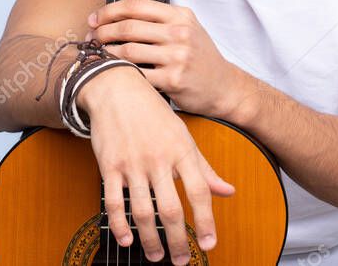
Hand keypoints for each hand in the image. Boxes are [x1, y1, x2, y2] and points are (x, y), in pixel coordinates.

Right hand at [77, 66, 235, 263]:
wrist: (118, 89)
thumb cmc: (154, 113)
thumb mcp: (184, 136)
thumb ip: (205, 168)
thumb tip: (228, 191)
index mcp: (182, 151)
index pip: (199, 192)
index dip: (207, 221)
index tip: (209, 244)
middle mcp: (159, 159)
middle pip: (171, 209)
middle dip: (179, 241)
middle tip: (181, 261)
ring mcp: (133, 163)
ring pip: (143, 211)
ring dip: (151, 239)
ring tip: (157, 255)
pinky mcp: (109, 166)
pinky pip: (115, 202)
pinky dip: (120, 225)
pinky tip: (128, 239)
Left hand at [87, 0, 251, 119]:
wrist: (224, 86)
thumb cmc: (200, 57)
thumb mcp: (187, 28)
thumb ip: (160, 18)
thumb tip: (116, 15)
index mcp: (181, 15)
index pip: (137, 5)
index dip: (110, 10)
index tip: (94, 18)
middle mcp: (180, 32)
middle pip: (129, 27)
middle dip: (103, 32)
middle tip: (91, 38)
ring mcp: (177, 56)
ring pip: (128, 51)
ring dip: (106, 53)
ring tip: (97, 55)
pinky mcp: (173, 80)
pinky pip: (137, 74)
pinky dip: (120, 72)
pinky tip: (112, 72)